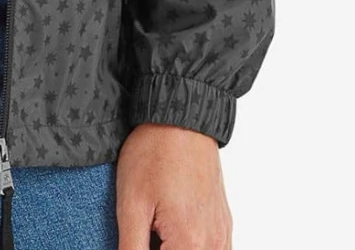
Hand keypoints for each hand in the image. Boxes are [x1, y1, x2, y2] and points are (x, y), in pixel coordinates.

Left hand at [116, 122, 232, 249]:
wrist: (181, 117)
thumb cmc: (156, 152)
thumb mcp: (131, 204)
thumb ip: (131, 249)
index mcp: (191, 244)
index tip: (136, 236)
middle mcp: (214, 244)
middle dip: (158, 247)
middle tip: (144, 227)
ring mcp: (222, 234)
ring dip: (174, 246)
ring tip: (154, 225)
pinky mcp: (223, 223)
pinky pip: (209, 249)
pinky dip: (188, 244)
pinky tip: (169, 225)